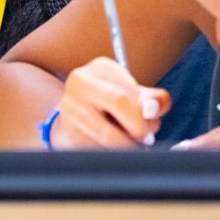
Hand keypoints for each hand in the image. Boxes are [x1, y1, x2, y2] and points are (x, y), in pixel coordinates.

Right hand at [52, 56, 171, 147]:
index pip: (131, 89)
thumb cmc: (111, 105)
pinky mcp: (65, 130)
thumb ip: (154, 100)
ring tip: (129, 143)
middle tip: (145, 138)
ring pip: (105, 132)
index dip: (147, 110)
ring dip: (125, 144)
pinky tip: (109, 146)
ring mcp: (69, 106)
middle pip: (118, 101)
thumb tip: (152, 109)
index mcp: (102, 67)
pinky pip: (94, 147)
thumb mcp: (136, 97)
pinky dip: (109, 152)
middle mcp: (81, 82)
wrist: (75, 119)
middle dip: (138, 126)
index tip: (152, 121)